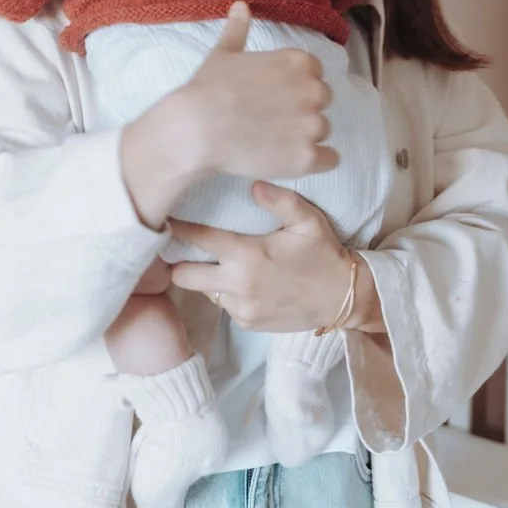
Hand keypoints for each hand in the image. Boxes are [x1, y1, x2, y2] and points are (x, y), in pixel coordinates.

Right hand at [120, 3, 337, 229]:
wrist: (197, 129)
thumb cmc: (209, 88)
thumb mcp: (224, 53)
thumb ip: (239, 29)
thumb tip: (241, 5)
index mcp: (299, 62)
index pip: (313, 74)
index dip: (293, 87)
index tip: (272, 96)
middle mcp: (313, 90)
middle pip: (321, 101)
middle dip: (301, 110)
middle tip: (271, 119)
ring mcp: (312, 125)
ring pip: (322, 130)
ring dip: (304, 136)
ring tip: (272, 140)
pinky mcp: (307, 157)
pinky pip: (330, 159)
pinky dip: (315, 160)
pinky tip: (290, 158)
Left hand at [169, 182, 382, 333]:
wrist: (343, 298)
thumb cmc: (323, 254)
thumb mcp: (308, 220)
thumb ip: (280, 200)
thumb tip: (252, 183)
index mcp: (247, 255)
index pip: (196, 239)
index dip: (176, 228)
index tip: (163, 218)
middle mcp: (238, 284)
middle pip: (182, 275)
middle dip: (178, 260)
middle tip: (180, 246)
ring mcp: (241, 308)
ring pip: (202, 291)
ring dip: (204, 277)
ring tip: (213, 261)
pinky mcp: (247, 323)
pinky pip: (223, 306)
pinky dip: (225, 293)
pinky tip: (240, 280)